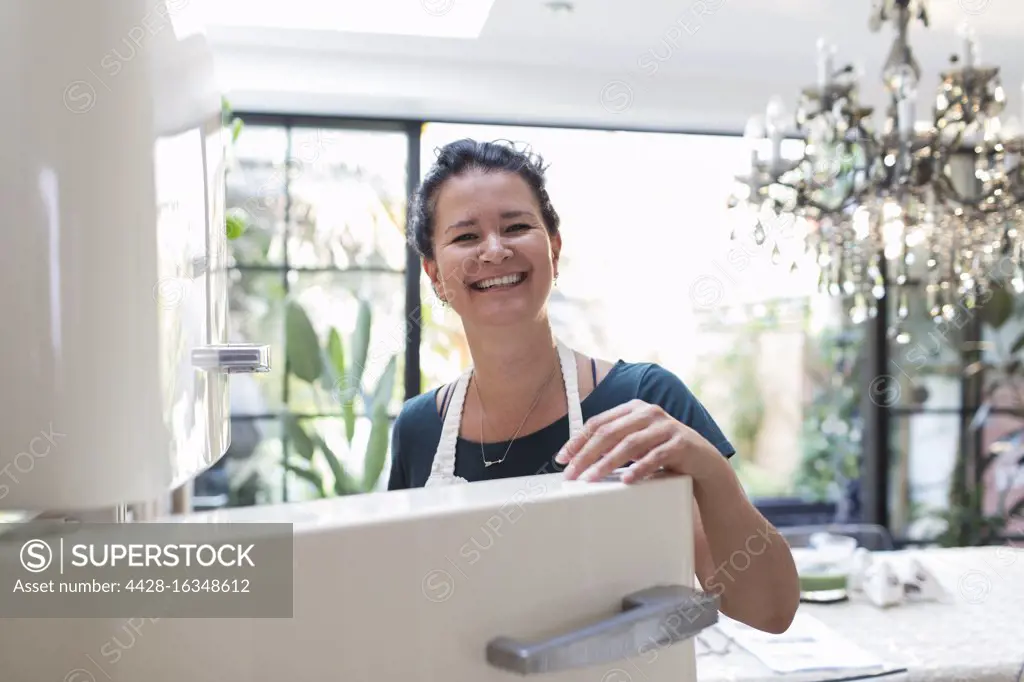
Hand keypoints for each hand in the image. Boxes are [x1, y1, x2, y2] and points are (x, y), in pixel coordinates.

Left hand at [554, 399, 722, 483]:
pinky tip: (627, 480)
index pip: (598, 423)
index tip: (561, 459)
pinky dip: (640, 468)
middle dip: (586, 454)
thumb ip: (613, 443)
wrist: (703, 462)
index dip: (577, 441)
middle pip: (609, 432)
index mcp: (633, 409)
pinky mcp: (682, 443)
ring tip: (592, 479)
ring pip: (630, 444)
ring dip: (607, 463)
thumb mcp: (636, 444)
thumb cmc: (662, 452)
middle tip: (572, 474)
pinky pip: (656, 456)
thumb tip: (575, 459)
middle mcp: (649, 412)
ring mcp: (666, 426)